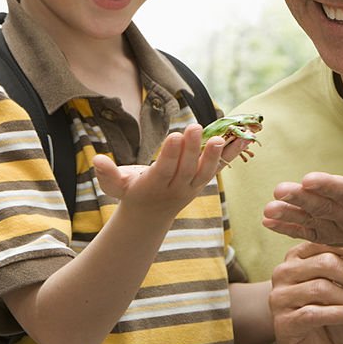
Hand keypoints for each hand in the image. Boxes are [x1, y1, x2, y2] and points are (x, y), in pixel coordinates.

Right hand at [92, 124, 225, 224]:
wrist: (149, 215)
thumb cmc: (129, 193)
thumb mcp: (114, 186)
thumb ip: (107, 174)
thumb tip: (97, 160)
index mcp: (153, 187)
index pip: (164, 170)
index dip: (171, 155)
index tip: (176, 136)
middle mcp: (175, 188)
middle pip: (186, 169)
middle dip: (192, 149)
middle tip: (196, 127)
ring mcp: (192, 187)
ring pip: (205, 172)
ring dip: (215, 155)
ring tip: (222, 137)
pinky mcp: (202, 182)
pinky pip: (219, 167)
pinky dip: (233, 153)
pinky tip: (245, 137)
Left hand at [262, 140, 342, 248]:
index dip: (330, 186)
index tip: (309, 178)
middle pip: (326, 207)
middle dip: (301, 199)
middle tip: (279, 190)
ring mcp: (341, 230)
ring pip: (313, 221)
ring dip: (290, 215)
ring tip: (268, 209)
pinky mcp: (330, 236)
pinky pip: (307, 233)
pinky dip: (287, 228)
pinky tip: (268, 221)